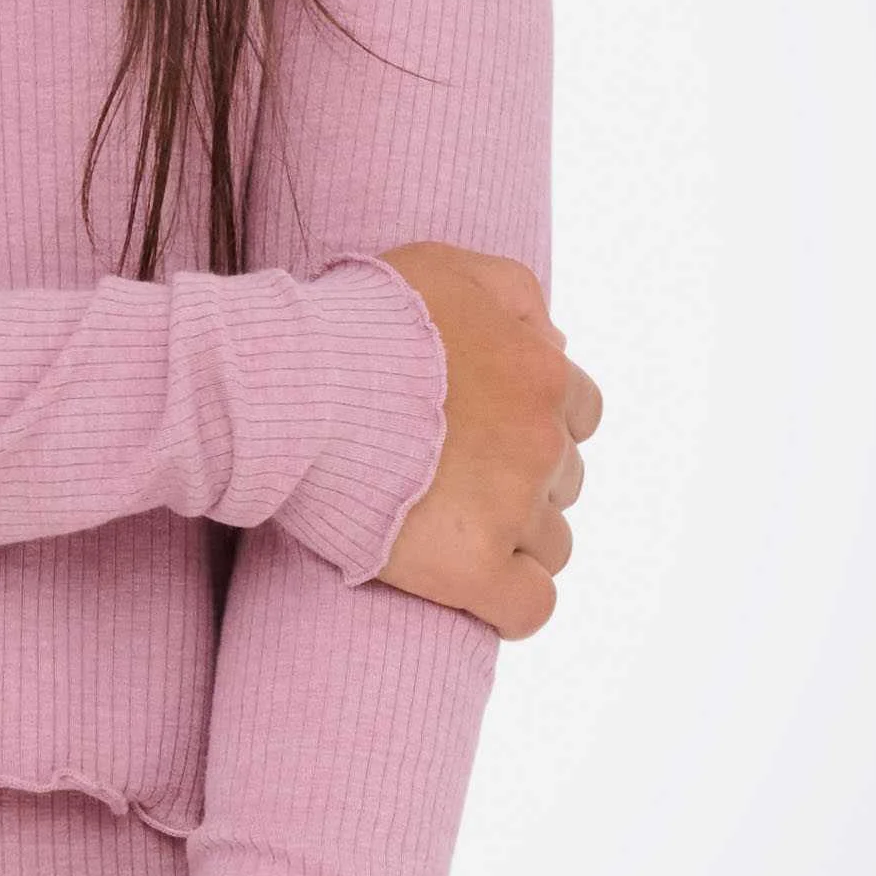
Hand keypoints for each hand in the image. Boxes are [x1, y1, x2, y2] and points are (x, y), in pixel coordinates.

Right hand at [371, 244, 602, 637]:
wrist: (297, 385)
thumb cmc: (358, 320)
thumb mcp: (444, 267)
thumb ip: (515, 293)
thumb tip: (556, 339)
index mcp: (541, 374)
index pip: (578, 413)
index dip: (532, 423)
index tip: (484, 430)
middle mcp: (540, 442)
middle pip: (563, 479)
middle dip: (519, 479)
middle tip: (451, 477)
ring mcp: (510, 509)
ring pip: (551, 544)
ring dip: (513, 539)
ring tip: (450, 531)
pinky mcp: (471, 568)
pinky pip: (529, 607)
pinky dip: (511, 605)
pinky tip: (478, 591)